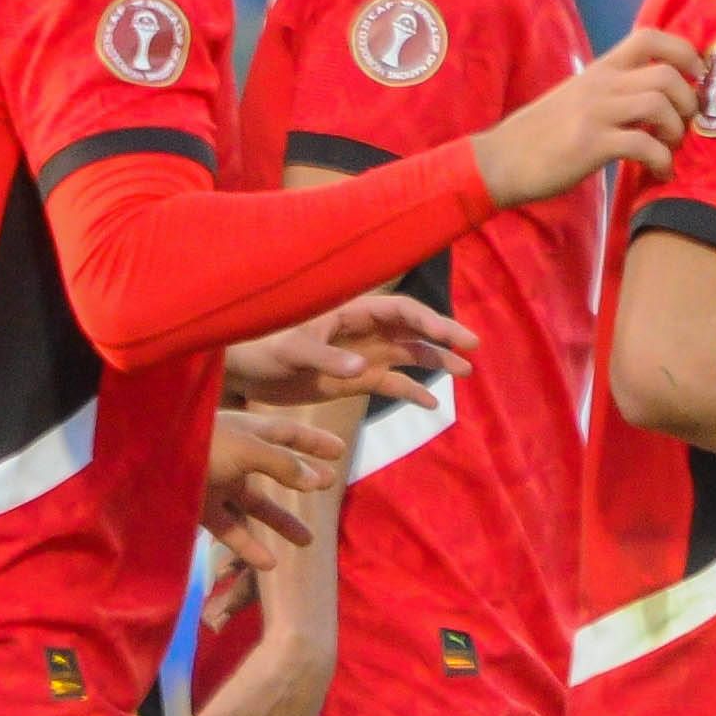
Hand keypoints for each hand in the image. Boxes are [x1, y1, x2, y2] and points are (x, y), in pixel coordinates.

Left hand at [198, 408, 350, 614]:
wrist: (143, 461)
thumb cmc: (201, 445)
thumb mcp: (247, 450)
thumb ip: (282, 465)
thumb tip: (317, 481)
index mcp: (246, 431)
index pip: (288, 434)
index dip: (314, 441)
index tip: (339, 450)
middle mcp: (235, 455)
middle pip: (276, 469)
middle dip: (302, 480)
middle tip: (329, 488)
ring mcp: (217, 481)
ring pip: (255, 504)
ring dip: (281, 522)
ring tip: (307, 541)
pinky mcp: (200, 508)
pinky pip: (230, 529)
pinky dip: (249, 545)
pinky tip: (269, 563)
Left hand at [225, 293, 478, 409]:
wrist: (242, 370)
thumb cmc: (261, 347)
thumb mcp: (290, 351)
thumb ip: (325, 357)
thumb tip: (363, 366)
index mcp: (350, 311)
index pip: (400, 310)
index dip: (430, 320)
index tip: (455, 336)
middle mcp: (363, 329)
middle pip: (412, 327)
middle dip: (443, 336)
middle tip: (473, 348)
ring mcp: (361, 353)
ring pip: (408, 353)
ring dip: (435, 361)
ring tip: (465, 374)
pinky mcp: (354, 378)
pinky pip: (391, 383)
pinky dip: (411, 392)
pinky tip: (432, 405)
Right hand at [477, 30, 700, 203]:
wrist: (501, 160)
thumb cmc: (542, 133)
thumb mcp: (578, 97)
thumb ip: (614, 91)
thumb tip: (658, 98)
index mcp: (600, 69)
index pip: (649, 36)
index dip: (685, 52)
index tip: (697, 77)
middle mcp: (601, 84)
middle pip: (666, 73)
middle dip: (689, 100)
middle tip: (686, 123)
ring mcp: (595, 113)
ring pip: (659, 104)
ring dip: (677, 130)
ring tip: (671, 147)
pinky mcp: (591, 144)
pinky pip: (644, 145)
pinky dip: (662, 161)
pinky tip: (660, 172)